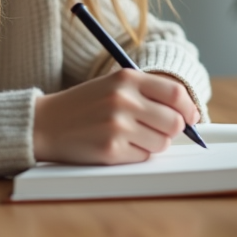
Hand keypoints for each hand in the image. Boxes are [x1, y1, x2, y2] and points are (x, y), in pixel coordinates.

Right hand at [33, 69, 200, 164]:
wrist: (45, 124)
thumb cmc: (83, 106)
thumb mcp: (113, 86)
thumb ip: (148, 93)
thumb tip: (187, 114)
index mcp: (126, 79)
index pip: (176, 94)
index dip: (189, 109)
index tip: (191, 117)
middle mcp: (123, 100)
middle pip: (174, 122)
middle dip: (172, 130)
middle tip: (159, 130)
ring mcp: (117, 126)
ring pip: (161, 143)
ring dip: (153, 144)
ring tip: (130, 136)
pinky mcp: (110, 150)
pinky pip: (143, 157)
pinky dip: (136, 154)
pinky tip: (117, 145)